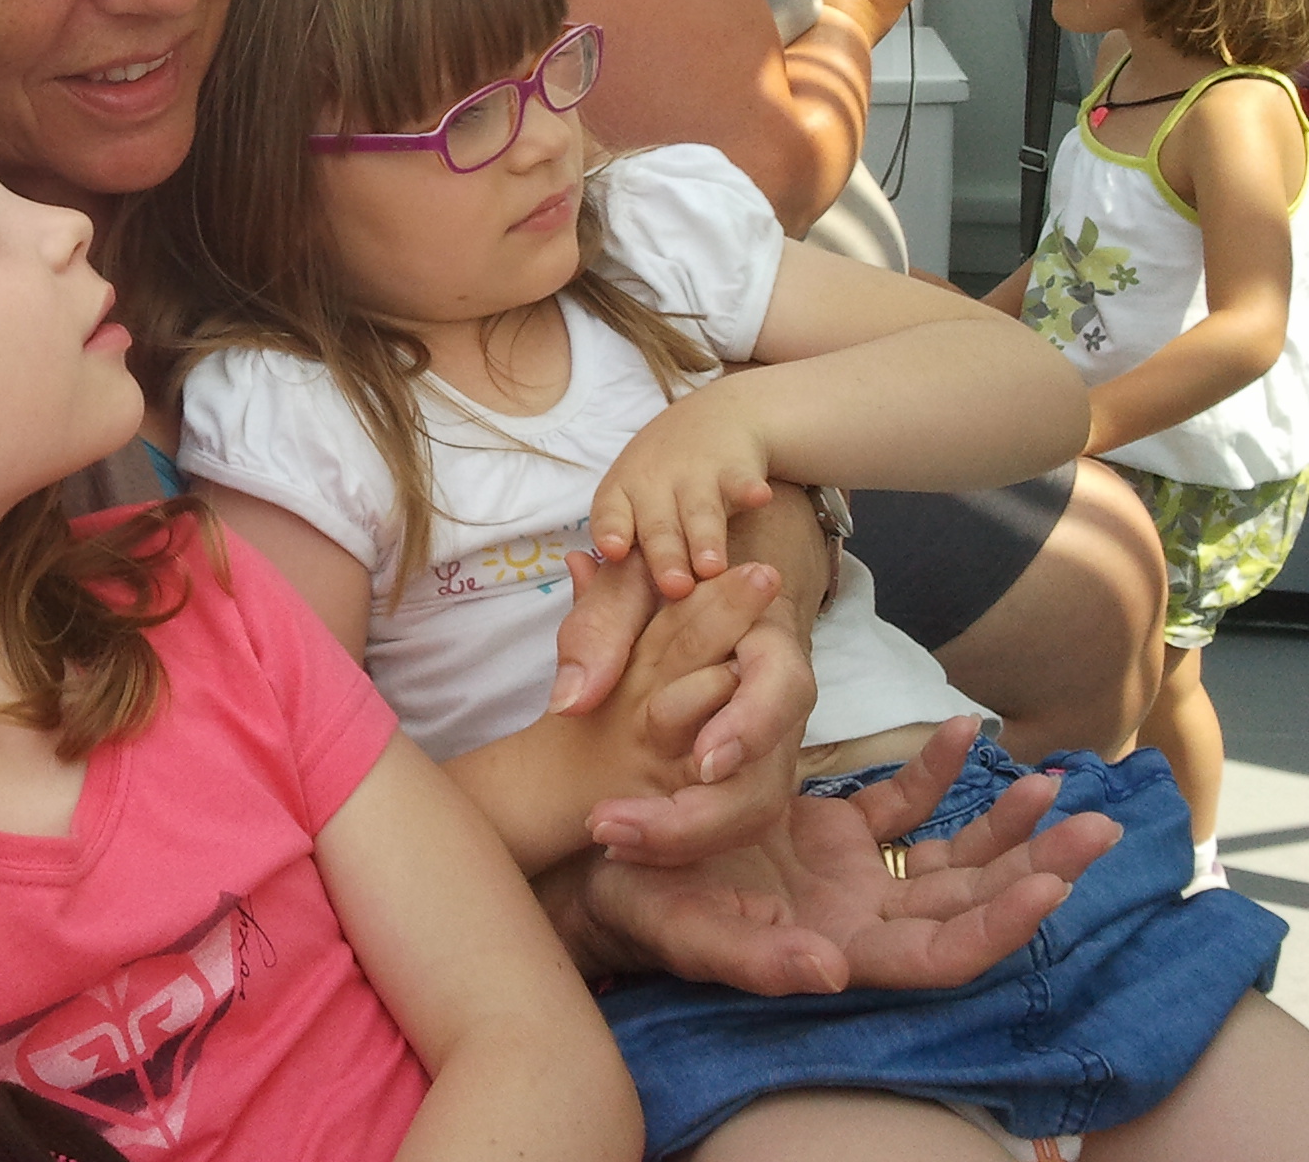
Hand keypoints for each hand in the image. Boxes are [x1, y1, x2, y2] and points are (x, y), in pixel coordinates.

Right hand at [564, 719, 1122, 994]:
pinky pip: (898, 803)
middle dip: (1039, 867)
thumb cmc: (635, 907)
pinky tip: (964, 730)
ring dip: (1005, 822)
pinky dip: (935, 769)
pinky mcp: (831, 830)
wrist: (602, 860)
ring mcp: (852, 873)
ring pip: (951, 853)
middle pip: (972, 902)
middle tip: (1099, 826)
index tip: (1051, 885)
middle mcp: (861, 918)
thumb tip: (831, 971)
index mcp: (839, 949)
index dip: (1002, 926)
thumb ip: (756, 958)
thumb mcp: (684, 931)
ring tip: (1056, 783)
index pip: (946, 954)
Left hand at [580, 566, 814, 865]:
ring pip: (746, 817)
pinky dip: (674, 843)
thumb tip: (571, 695)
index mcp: (767, 646)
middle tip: (618, 825)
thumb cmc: (668, 577)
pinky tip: (619, 842)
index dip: (749, 727)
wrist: (696, 588)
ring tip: (606, 835)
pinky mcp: (744, 785)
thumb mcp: (633, 578)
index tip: (704, 760)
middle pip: (767, 782)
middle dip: (699, 817)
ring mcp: (766, 755)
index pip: (782, 688)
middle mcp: (777, 710)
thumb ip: (600, 623)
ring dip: (678, 839)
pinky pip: (723, 829)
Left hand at [589, 379, 775, 596]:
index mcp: (622, 493)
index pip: (610, 513)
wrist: (713, 419)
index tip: (612, 552)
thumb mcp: (633, 504)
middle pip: (657, 524)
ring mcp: (694, 474)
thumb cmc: (662, 482)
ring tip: (712, 567)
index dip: (612, 530)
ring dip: (704, 538)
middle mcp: (653, 483)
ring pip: (698, 511)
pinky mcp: (735, 468)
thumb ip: (620, 551)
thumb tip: (595, 605)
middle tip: (675, 588)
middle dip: (665, 556)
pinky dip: (749, 489)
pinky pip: (741, 481)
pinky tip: (759, 498)